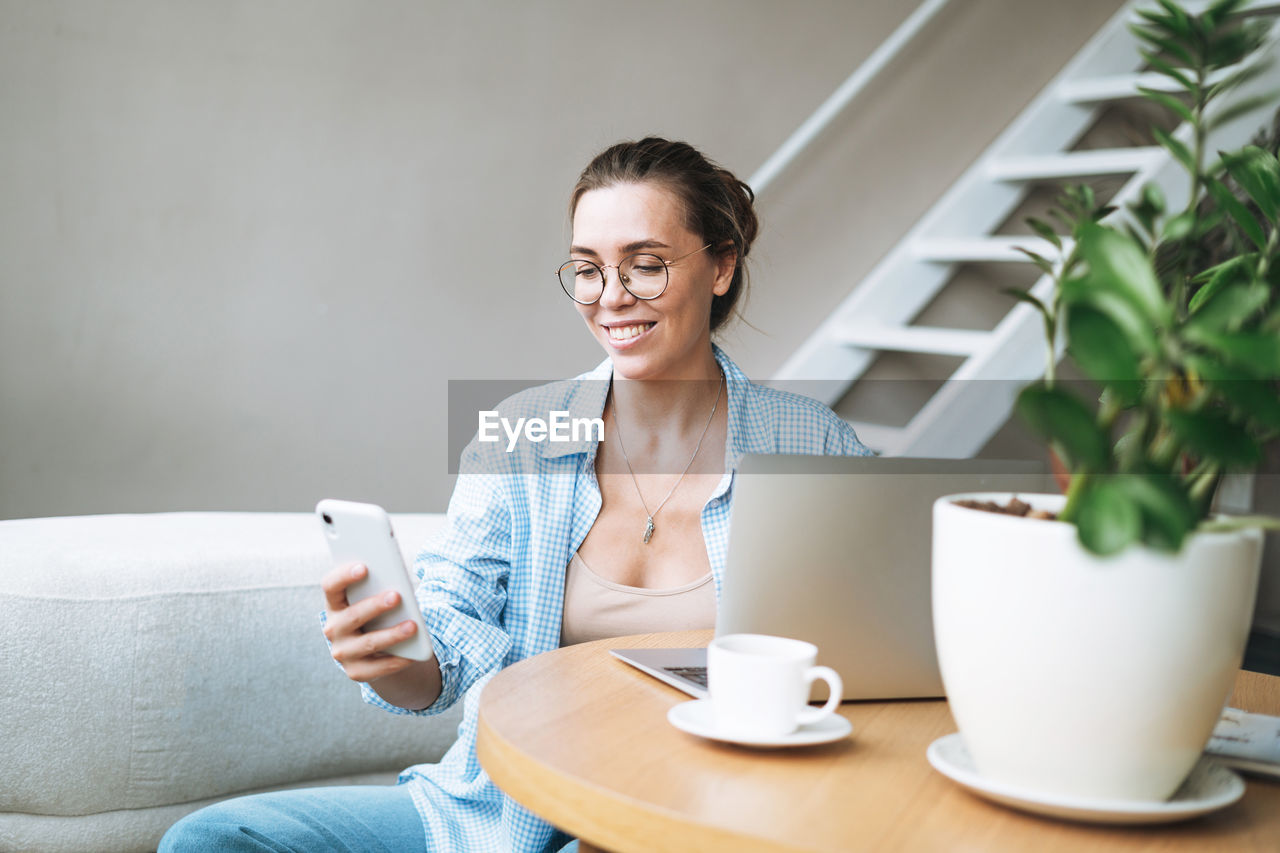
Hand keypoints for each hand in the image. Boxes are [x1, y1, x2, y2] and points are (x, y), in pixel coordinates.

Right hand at [321, 563, 420, 683]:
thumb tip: (399, 586)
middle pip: (352, 615)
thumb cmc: (378, 615)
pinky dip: (397, 660)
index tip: (364, 567)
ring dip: (392, 634)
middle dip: (375, 605)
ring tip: (413, 626)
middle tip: (397, 596)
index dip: (344, 576)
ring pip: (368, 643)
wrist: (375, 651)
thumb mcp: (375, 600)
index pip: (331, 586)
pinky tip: (413, 654)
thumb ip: (380, 590)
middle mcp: (333, 628)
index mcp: (335, 604)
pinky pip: (377, 667)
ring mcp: (342, 652)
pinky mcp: (355, 671)